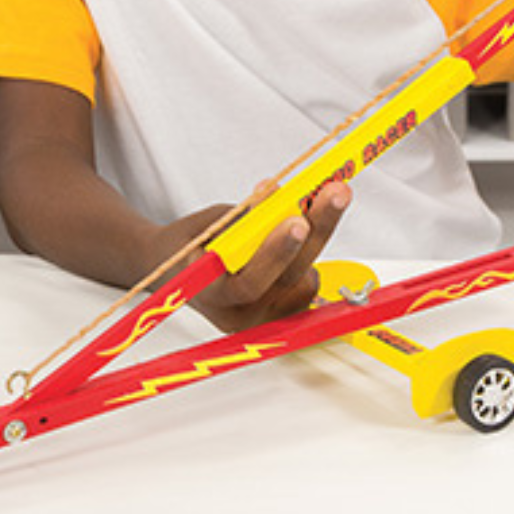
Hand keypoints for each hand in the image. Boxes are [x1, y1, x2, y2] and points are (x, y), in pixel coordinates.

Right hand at [168, 181, 351, 332]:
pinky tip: (305, 231)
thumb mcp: (208, 223)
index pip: (249, 282)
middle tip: (336, 193)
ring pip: (305, 280)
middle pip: (289, 278)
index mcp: (210, 295)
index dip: (276, 252)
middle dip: (317, 229)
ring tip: (322, 201)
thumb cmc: (190, 246)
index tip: (298, 219)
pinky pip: (306, 285)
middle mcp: (239, 315)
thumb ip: (243, 215)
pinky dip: (309, 254)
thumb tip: (278, 194)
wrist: (177, 272)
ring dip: (317, 238)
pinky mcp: (280, 316)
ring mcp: (262, 320)